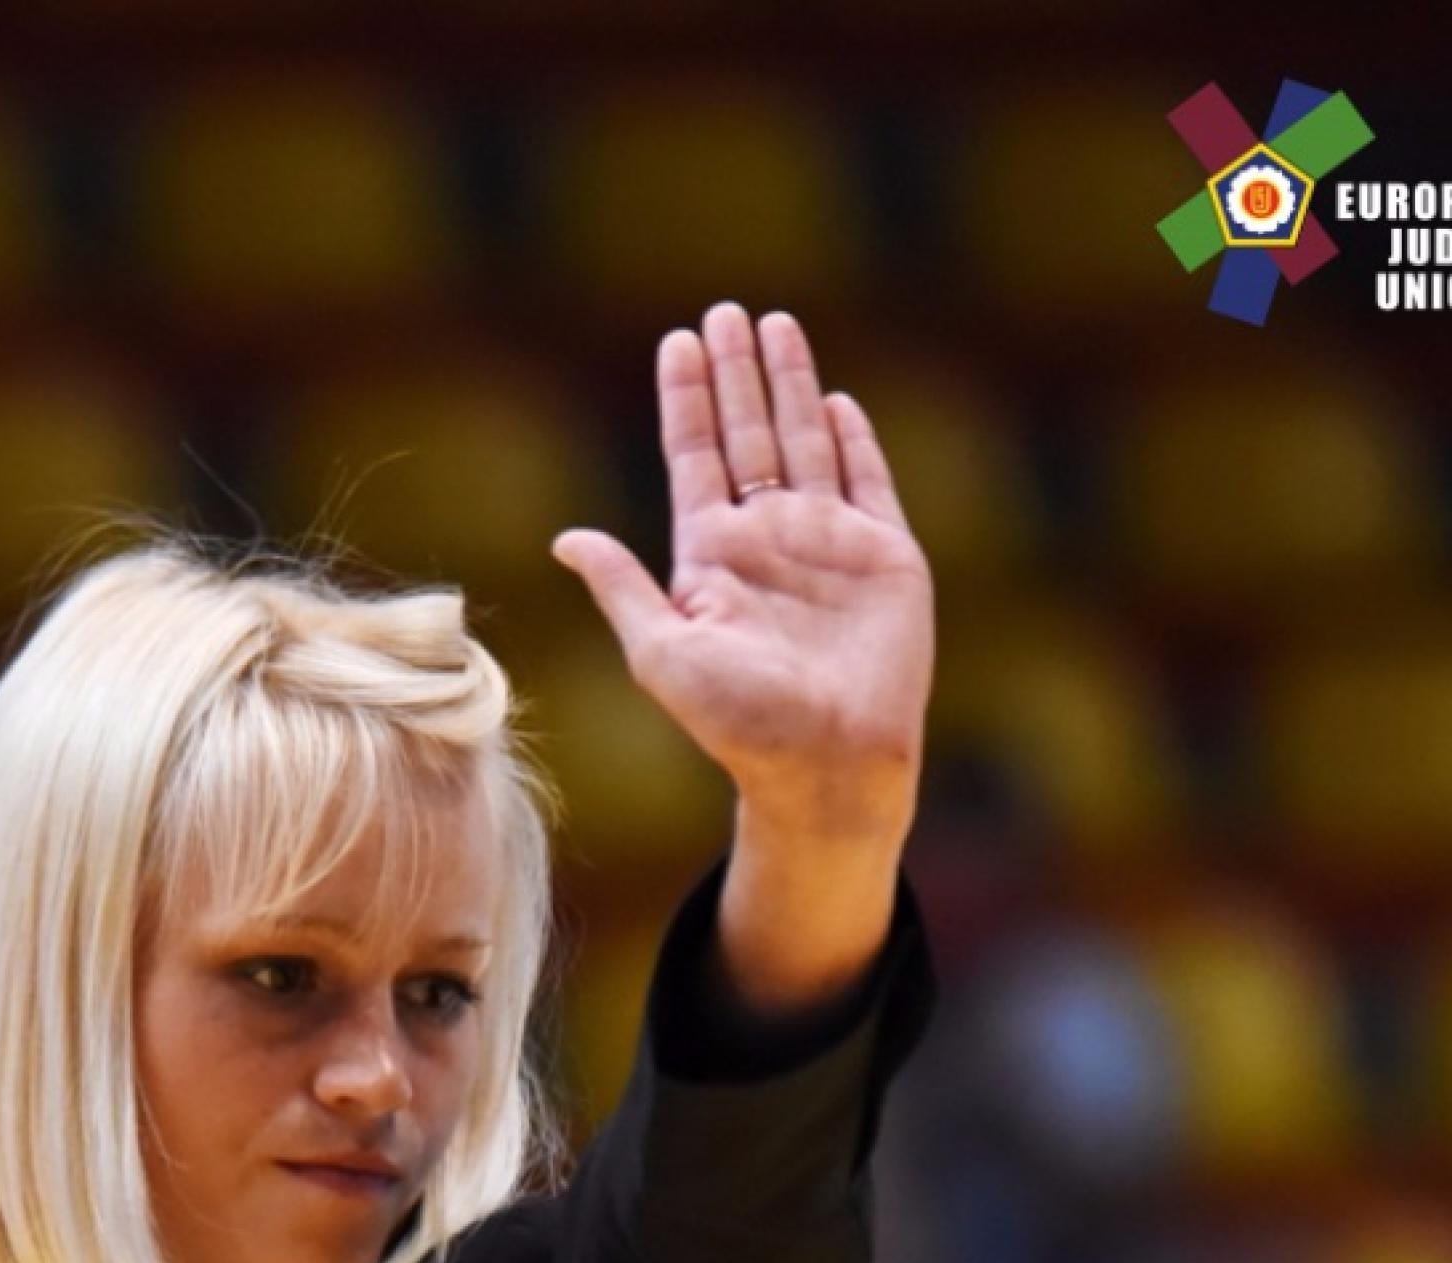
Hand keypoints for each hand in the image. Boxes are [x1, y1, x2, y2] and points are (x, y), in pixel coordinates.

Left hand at [551, 301, 933, 851]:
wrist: (829, 762)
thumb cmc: (741, 723)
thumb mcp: (664, 654)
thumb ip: (623, 590)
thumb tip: (566, 539)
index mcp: (712, 561)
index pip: (695, 460)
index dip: (687, 402)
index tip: (677, 342)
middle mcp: (768, 543)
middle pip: (747, 436)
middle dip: (735, 375)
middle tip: (722, 311)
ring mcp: (829, 546)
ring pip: (804, 443)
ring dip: (789, 384)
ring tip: (774, 323)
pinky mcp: (885, 557)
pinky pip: (868, 483)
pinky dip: (854, 440)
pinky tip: (836, 400)